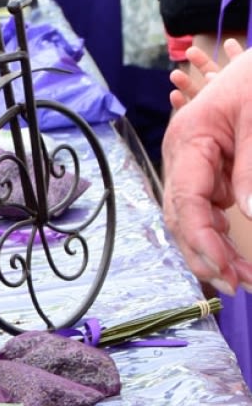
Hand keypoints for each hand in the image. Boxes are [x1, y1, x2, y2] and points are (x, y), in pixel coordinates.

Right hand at [163, 49, 251, 294]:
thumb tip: (248, 213)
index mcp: (188, 139)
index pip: (185, 199)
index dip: (201, 239)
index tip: (227, 271)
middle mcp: (182, 156)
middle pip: (180, 215)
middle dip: (205, 254)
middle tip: (240, 286)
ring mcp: (193, 164)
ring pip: (190, 218)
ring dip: (212, 250)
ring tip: (244, 279)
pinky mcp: (208, 170)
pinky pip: (206, 209)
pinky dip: (218, 236)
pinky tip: (235, 258)